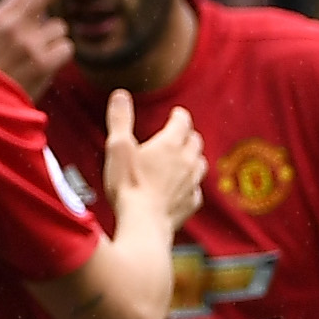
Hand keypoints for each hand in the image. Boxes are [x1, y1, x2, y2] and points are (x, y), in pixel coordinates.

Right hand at [0, 0, 81, 96]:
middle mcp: (13, 27)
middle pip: (49, 3)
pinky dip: (58, 58)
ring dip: (52, 42)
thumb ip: (14, 15)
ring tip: (31, 60)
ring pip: (59, 29)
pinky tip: (41, 69)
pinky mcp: (43, 63)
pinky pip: (66, 48)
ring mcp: (29, 45)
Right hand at [110, 91, 207, 228]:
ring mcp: (192, 183)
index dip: (179, 116)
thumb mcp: (117, 147)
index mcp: (169, 144)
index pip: (182, 122)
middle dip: (188, 135)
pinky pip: (196, 190)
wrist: (143, 223)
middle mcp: (186, 161)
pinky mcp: (191, 203)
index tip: (176, 113)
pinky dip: (190, 185)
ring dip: (193, 158)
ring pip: (200, 164)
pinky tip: (182, 188)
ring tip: (184, 158)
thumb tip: (120, 94)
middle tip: (179, 134)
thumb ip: (120, 120)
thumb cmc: (128, 185)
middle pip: (195, 141)